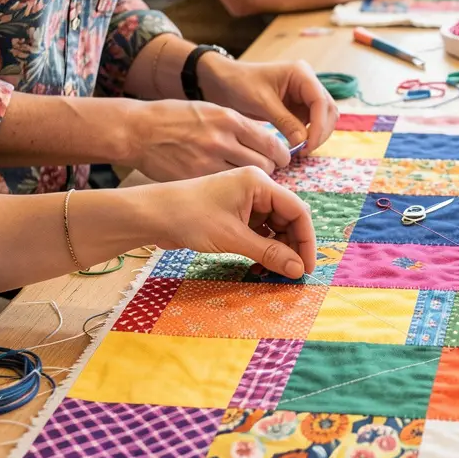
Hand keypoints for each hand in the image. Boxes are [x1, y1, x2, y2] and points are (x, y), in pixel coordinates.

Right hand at [124, 99, 294, 180]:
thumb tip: (266, 138)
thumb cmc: (174, 118)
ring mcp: (208, 162)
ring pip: (247, 181)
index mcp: (229, 120)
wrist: (137, 130)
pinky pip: (226, 189)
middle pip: (266, 165)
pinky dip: (233, 191)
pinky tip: (230, 189)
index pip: (272, 143)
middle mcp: (222, 140)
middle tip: (267, 173)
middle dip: (271, 171)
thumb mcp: (211, 110)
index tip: (282, 159)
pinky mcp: (195, 180)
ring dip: (254, 184)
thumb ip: (238, 125)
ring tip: (249, 182)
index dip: (282, 155)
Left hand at [144, 167, 316, 279]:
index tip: (307, 268)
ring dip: (277, 250)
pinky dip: (262, 248)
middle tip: (291, 274)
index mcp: (260, 183)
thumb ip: (269, 253)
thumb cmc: (190, 218)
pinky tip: (257, 265)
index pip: (298, 211)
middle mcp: (257, 188)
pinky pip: (260, 231)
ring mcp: (246, 200)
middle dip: (292, 247)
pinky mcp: (235, 212)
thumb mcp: (233, 238)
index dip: (306, 240)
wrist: (151, 215)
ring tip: (271, 272)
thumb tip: (299, 270)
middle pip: (289, 219)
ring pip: (275, 227)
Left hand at [198, 56, 337, 153]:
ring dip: (316, 134)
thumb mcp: (261, 103)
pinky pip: (312, 123)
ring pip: (323, 118)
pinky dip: (308, 135)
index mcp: (301, 73)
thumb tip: (303, 142)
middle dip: (321, 132)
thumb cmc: (239, 84)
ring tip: (300, 150)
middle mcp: (308, 82)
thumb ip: (285, 122)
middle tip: (305, 151)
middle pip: (328, 110)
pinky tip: (296, 145)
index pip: (321, 101)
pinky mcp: (299, 106)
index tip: (309, 144)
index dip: (319, 125)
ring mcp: (305, 94)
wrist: (224, 82)